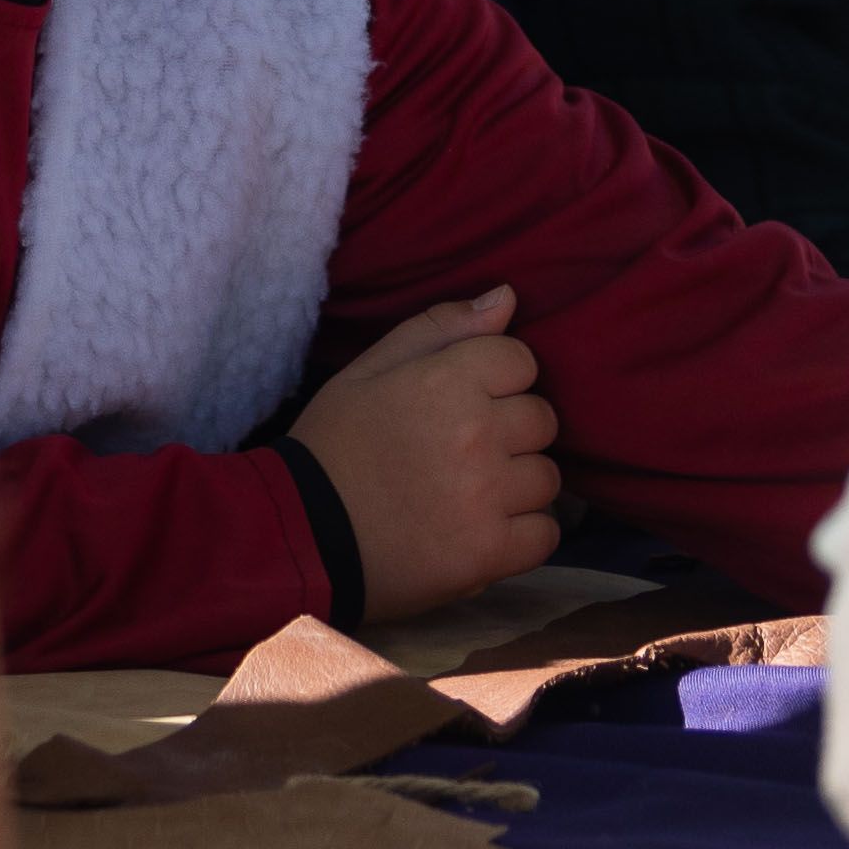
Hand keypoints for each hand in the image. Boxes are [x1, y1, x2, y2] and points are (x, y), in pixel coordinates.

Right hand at [288, 288, 558, 613]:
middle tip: (464, 452)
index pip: (521, 361)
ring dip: (518, 484)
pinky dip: (522, 535)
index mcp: (448, 380)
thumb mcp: (369, 369)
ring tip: (472, 494)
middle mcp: (477, 433)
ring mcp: (487, 496)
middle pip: (542, 419)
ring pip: (547, 477)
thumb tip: (507, 297)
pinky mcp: (490, 551)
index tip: (463, 402)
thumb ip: (440, 327)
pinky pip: (545, 534)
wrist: (301, 536)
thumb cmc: (334, 446)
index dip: (496, 380)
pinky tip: (483, 531)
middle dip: (511, 431)